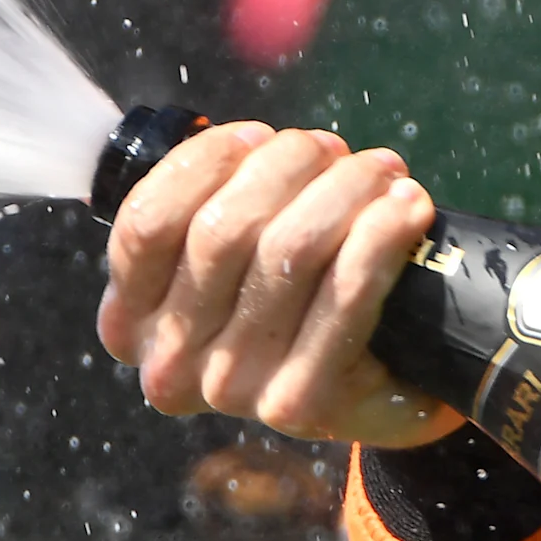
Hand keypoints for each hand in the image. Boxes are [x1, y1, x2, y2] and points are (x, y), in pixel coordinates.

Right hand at [95, 122, 457, 446]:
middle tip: (334, 150)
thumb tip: (257, 143)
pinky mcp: (303, 404)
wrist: (375, 398)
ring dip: (346, 189)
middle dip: (289, 164)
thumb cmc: (295, 307)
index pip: (147, 221)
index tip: (258, 136)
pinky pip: (346, 291)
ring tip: (380, 172)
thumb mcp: (232, 262)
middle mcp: (170, 363)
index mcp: (133, 319)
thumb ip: (219, 206)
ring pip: (289, 251)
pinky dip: (382, 234)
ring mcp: (234, 389)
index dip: (206, 161)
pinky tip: (407, 208)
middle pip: (224, 229)